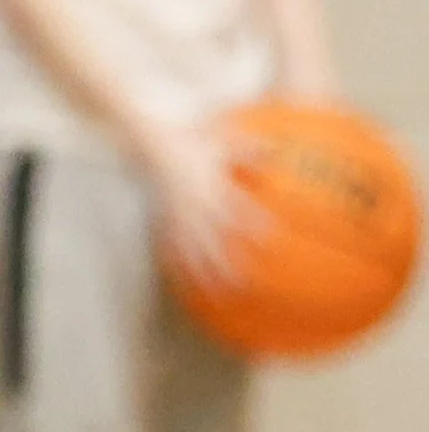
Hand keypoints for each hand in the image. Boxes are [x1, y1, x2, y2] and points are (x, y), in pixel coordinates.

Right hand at [137, 116, 260, 284]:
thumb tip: (276, 150)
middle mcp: (199, 206)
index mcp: (214, 188)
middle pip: (216, 239)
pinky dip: (181, 263)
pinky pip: (174, 243)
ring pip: (195, 248)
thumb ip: (248, 149)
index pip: (238, 210)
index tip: (268, 240)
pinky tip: (186, 281)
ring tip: (218, 292)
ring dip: (206, 271)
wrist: (150, 140)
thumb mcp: (221, 141)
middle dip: (228, 261)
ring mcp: (182, 214)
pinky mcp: (168, 217)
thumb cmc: (190, 139)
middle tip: (243, 283)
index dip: (253, 224)